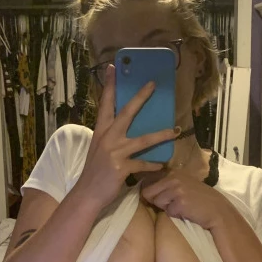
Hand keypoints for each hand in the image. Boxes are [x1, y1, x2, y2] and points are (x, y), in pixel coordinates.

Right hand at [76, 64, 178, 209]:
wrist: (87, 193)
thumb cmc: (94, 171)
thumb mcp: (99, 148)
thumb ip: (111, 137)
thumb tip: (124, 128)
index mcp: (101, 131)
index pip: (105, 103)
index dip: (110, 85)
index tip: (113, 68)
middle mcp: (107, 137)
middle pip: (126, 112)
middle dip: (140, 97)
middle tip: (153, 84)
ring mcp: (115, 152)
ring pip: (142, 139)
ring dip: (160, 135)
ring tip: (175, 131)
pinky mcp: (122, 167)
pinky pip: (143, 163)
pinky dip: (153, 165)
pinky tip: (162, 165)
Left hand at [140, 170, 229, 229]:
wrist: (217, 210)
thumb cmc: (199, 200)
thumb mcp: (183, 185)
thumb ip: (167, 184)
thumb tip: (144, 189)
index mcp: (173, 172)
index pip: (148, 180)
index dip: (151, 191)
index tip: (160, 196)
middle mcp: (173, 178)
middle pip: (148, 192)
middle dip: (157, 201)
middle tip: (173, 204)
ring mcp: (177, 189)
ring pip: (157, 202)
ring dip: (167, 208)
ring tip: (182, 207)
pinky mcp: (180, 202)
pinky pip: (168, 212)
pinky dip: (175, 215)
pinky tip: (187, 212)